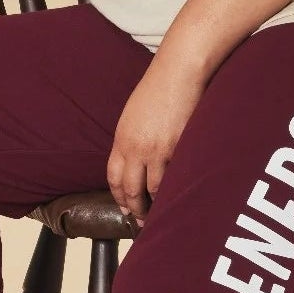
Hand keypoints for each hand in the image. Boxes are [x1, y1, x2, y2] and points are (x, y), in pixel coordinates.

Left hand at [106, 55, 204, 227]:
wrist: (179, 71)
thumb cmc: (159, 88)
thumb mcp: (134, 115)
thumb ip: (132, 138)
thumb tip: (136, 160)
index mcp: (122, 138)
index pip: (113, 177)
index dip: (118, 196)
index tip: (125, 207)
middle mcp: (136, 148)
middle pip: (130, 189)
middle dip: (136, 209)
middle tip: (141, 221)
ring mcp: (158, 151)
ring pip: (154, 190)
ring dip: (157, 204)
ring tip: (162, 213)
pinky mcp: (179, 149)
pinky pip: (175, 178)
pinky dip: (176, 191)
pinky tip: (179, 197)